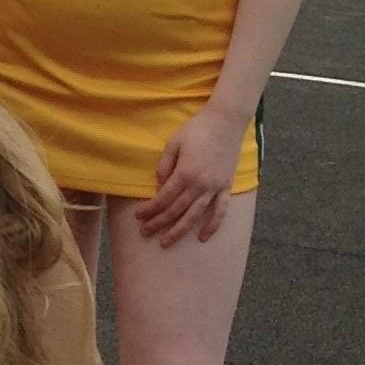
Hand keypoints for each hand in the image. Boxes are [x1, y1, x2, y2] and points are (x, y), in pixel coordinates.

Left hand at [136, 106, 245, 246]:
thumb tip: (158, 187)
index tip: (139, 216)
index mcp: (185, 174)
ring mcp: (215, 187)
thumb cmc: (197, 129)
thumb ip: (164, 166)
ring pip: (195, 216)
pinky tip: (202, 237)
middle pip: (176, 211)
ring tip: (166, 242)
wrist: (226, 121)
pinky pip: (220, 211)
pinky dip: (212, 225)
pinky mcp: (226, 186)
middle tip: (145, 233)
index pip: (163, 199)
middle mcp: (200, 185)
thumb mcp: (173, 143)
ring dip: (180, 231)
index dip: (150, 210)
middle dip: (159, 223)